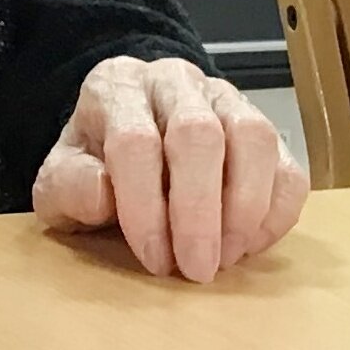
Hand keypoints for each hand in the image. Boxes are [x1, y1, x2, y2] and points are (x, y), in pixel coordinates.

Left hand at [32, 56, 309, 282]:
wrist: (125, 142)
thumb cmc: (95, 165)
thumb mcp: (61, 179)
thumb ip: (69, 187)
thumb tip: (103, 196)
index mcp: (116, 86)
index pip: (135, 140)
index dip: (145, 206)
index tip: (153, 259)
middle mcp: (172, 80)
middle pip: (199, 134)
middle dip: (199, 212)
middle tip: (196, 269)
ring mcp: (224, 98)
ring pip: (252, 138)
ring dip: (244, 209)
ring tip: (224, 258)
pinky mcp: (265, 127)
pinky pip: (288, 167)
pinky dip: (276, 214)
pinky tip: (247, 245)